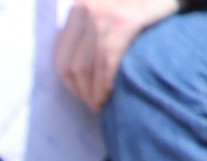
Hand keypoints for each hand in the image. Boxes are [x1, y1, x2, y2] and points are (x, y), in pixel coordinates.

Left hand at [54, 0, 178, 111]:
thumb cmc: (144, 2)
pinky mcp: (125, 21)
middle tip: (94, 105)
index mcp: (78, 8)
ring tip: (101, 105)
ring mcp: (102, 15)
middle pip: (71, 66)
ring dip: (93, 93)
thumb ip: (90, 31)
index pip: (62, 57)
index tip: (82, 96)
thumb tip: (78, 70)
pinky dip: (106, 83)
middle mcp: (85, 9)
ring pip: (86, 67)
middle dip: (81, 92)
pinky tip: (110, 95)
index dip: (70, 83)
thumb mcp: (110, 9)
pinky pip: (107, 61)